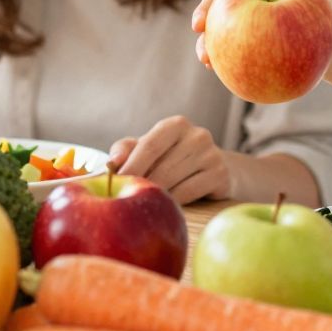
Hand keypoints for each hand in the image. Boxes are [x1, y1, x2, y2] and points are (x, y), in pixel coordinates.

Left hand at [107, 116, 231, 205]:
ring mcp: (212, 155)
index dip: (131, 167)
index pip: (149, 146)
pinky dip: (174, 201)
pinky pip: (188, 193)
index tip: (115, 184)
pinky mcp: (221, 175)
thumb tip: (111, 163)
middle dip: (143, 186)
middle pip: (161, 168)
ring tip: (148, 203)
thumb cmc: (172, 158)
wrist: (216, 169)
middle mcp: (197, 136)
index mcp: (176, 125)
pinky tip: (168, 205)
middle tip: (129, 200)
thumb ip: (126, 150)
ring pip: (174, 183)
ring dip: (157, 195)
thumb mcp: (148, 148)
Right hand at [191, 0, 331, 68]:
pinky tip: (215, 72)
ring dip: (205, 43)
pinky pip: (226, 57)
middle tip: (199, 23)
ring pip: (215, 32)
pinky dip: (220, 63)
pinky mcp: (240, 52)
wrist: (317, 43)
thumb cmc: (323, 18)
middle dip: (205, 10)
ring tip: (205, 58)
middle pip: (219, 2)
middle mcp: (245, 4)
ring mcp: (239, 29)